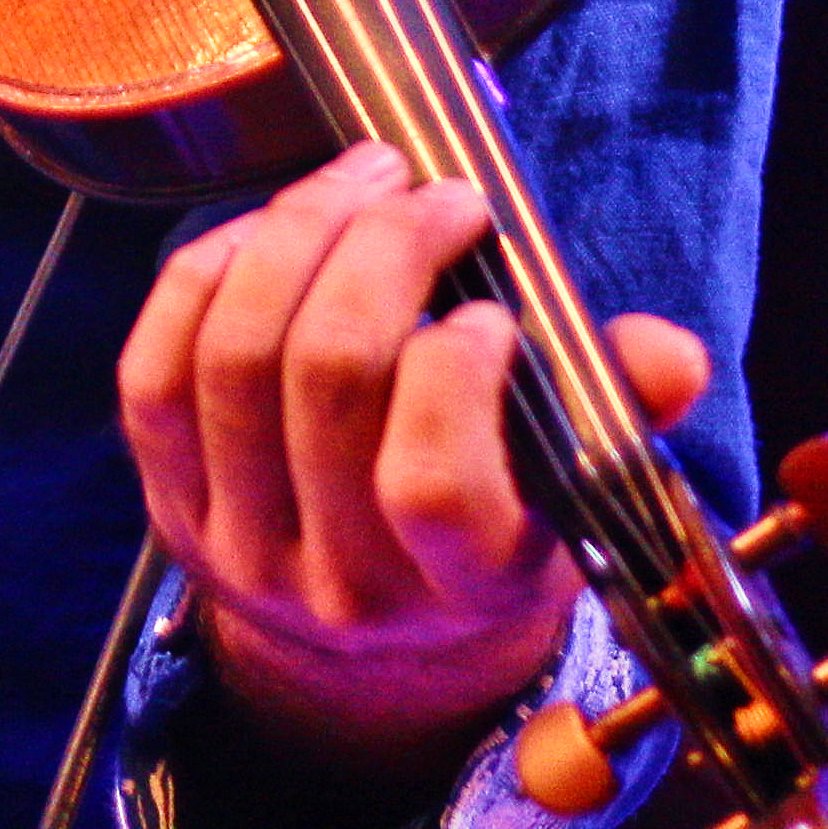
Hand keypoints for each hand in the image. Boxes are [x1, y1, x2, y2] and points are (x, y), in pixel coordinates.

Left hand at [117, 140, 710, 791]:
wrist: (371, 647)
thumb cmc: (494, 528)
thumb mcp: (573, 489)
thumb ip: (618, 409)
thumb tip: (672, 356)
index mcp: (461, 588)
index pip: (429, 482)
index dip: (452, 372)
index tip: (494, 312)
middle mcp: (340, 583)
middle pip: (324, 382)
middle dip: (378, 251)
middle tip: (430, 191)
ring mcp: (239, 546)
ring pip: (234, 359)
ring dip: (296, 236)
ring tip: (362, 181)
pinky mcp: (165, 503)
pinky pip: (154, 369)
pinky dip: (206, 275)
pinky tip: (270, 228)